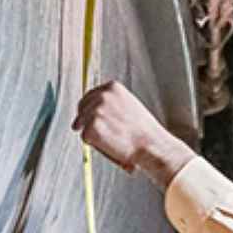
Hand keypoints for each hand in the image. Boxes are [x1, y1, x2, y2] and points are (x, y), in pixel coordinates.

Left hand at [73, 81, 194, 187]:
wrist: (151, 145)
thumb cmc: (144, 131)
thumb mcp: (130, 105)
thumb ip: (113, 103)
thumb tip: (99, 109)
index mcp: (112, 87)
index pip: (90, 95)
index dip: (88, 109)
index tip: (89, 116)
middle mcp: (102, 95)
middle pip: (82, 108)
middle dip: (84, 120)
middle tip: (94, 132)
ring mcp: (96, 110)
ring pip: (82, 124)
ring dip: (92, 133)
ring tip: (112, 140)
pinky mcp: (91, 127)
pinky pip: (85, 138)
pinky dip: (94, 144)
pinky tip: (110, 144)